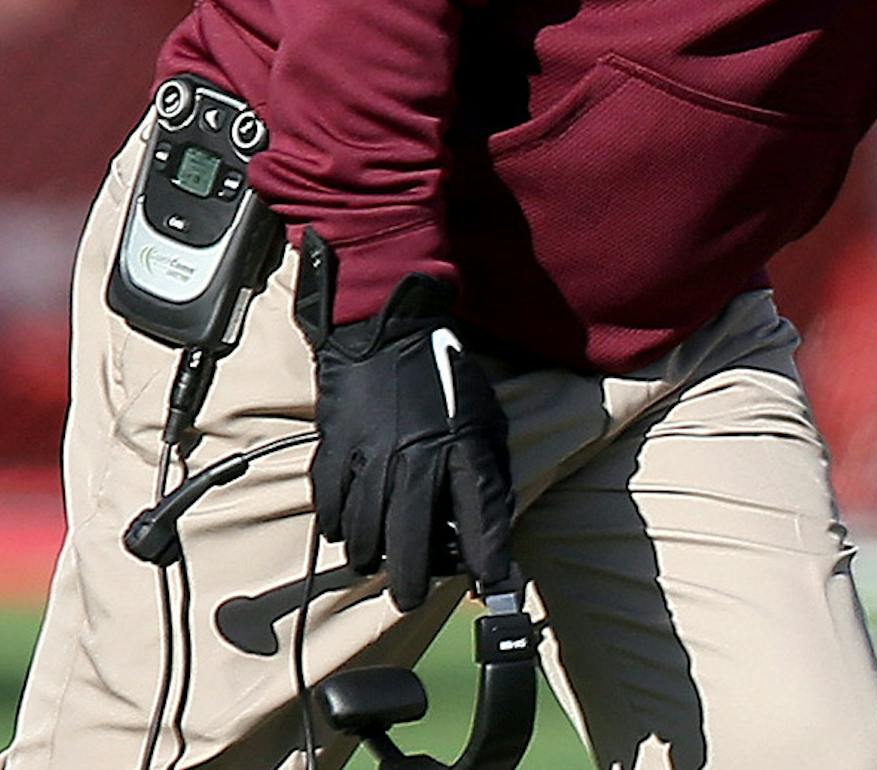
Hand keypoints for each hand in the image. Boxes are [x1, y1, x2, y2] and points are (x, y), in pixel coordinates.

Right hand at [309, 273, 514, 610]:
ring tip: (381, 562)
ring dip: (373, 557)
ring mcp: (370, 456)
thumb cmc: (443, 378)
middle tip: (412, 596)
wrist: (386, 333)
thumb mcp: (483, 416)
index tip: (493, 586)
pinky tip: (351, 529)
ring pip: (366, 534)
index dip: (489, 556)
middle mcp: (416, 457)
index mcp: (460, 444)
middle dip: (414, 580)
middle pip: (412, 541)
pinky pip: (331, 511)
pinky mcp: (335, 452)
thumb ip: (486, 467)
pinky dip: (340, 528)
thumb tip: (489, 520)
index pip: (482, 514)